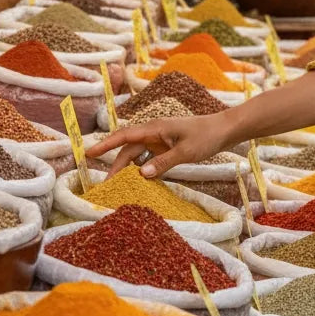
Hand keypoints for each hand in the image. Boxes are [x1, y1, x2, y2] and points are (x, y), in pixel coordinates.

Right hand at [86, 113, 231, 177]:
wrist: (226, 129)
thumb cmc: (207, 136)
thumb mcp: (186, 152)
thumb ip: (163, 163)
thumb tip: (141, 175)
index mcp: (155, 128)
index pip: (124, 136)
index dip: (105, 145)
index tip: (88, 154)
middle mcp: (155, 132)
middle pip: (129, 150)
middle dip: (116, 166)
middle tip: (106, 186)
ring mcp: (162, 139)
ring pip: (139, 155)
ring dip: (129, 169)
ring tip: (120, 187)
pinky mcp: (168, 146)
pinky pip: (150, 158)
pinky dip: (144, 169)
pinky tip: (141, 182)